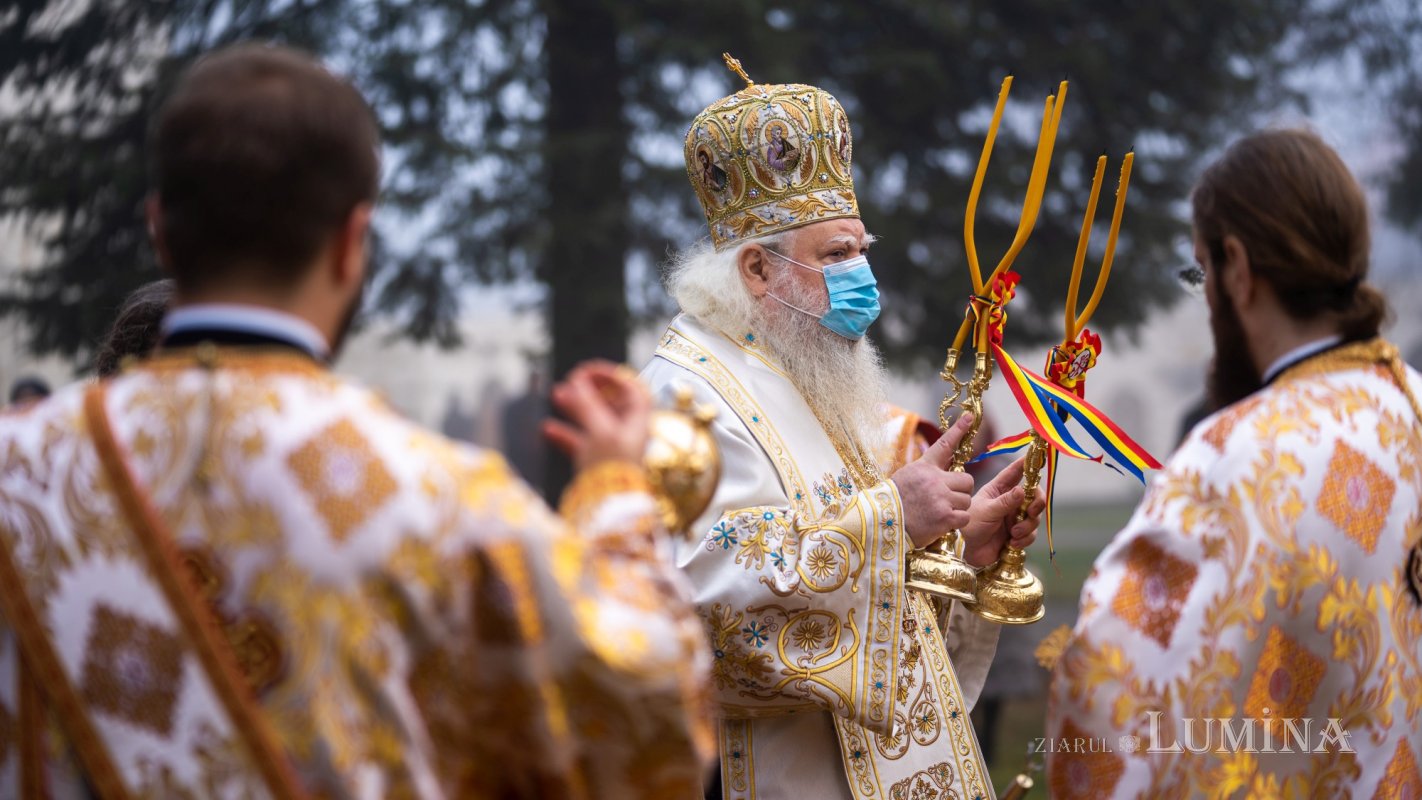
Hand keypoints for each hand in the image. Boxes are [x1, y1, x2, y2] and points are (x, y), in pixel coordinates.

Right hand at [543, 361, 651, 470]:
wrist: (607, 506)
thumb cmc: (611, 465)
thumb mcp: (600, 428)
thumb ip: (587, 403)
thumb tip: (577, 381)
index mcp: (637, 419)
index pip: (630, 387)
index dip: (611, 375)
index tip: (588, 370)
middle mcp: (626, 430)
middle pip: (610, 401)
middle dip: (588, 388)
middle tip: (570, 380)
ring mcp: (610, 446)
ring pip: (592, 419)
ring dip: (574, 406)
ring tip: (555, 396)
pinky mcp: (595, 461)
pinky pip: (580, 441)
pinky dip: (565, 433)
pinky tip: (547, 428)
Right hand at [891, 413, 976, 548]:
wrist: (882, 523)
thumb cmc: (894, 502)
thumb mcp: (907, 477)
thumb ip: (927, 472)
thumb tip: (946, 471)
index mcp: (924, 467)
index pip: (945, 445)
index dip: (958, 430)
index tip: (969, 417)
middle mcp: (935, 480)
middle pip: (967, 480)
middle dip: (960, 490)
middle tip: (947, 499)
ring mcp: (941, 498)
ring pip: (967, 500)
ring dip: (958, 507)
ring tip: (940, 512)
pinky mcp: (945, 517)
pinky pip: (964, 516)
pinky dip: (956, 521)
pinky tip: (942, 523)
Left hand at [960, 456, 1045, 566]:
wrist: (967, 552)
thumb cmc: (971, 526)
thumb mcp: (987, 511)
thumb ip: (1005, 502)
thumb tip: (1022, 490)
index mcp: (999, 490)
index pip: (1016, 472)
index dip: (1027, 464)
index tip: (1038, 456)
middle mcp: (1010, 502)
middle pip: (1035, 495)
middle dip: (1037, 503)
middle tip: (1031, 511)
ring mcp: (1015, 518)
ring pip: (1035, 517)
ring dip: (1027, 526)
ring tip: (1013, 533)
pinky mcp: (1018, 534)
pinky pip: (1032, 534)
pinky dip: (1025, 539)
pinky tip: (1011, 543)